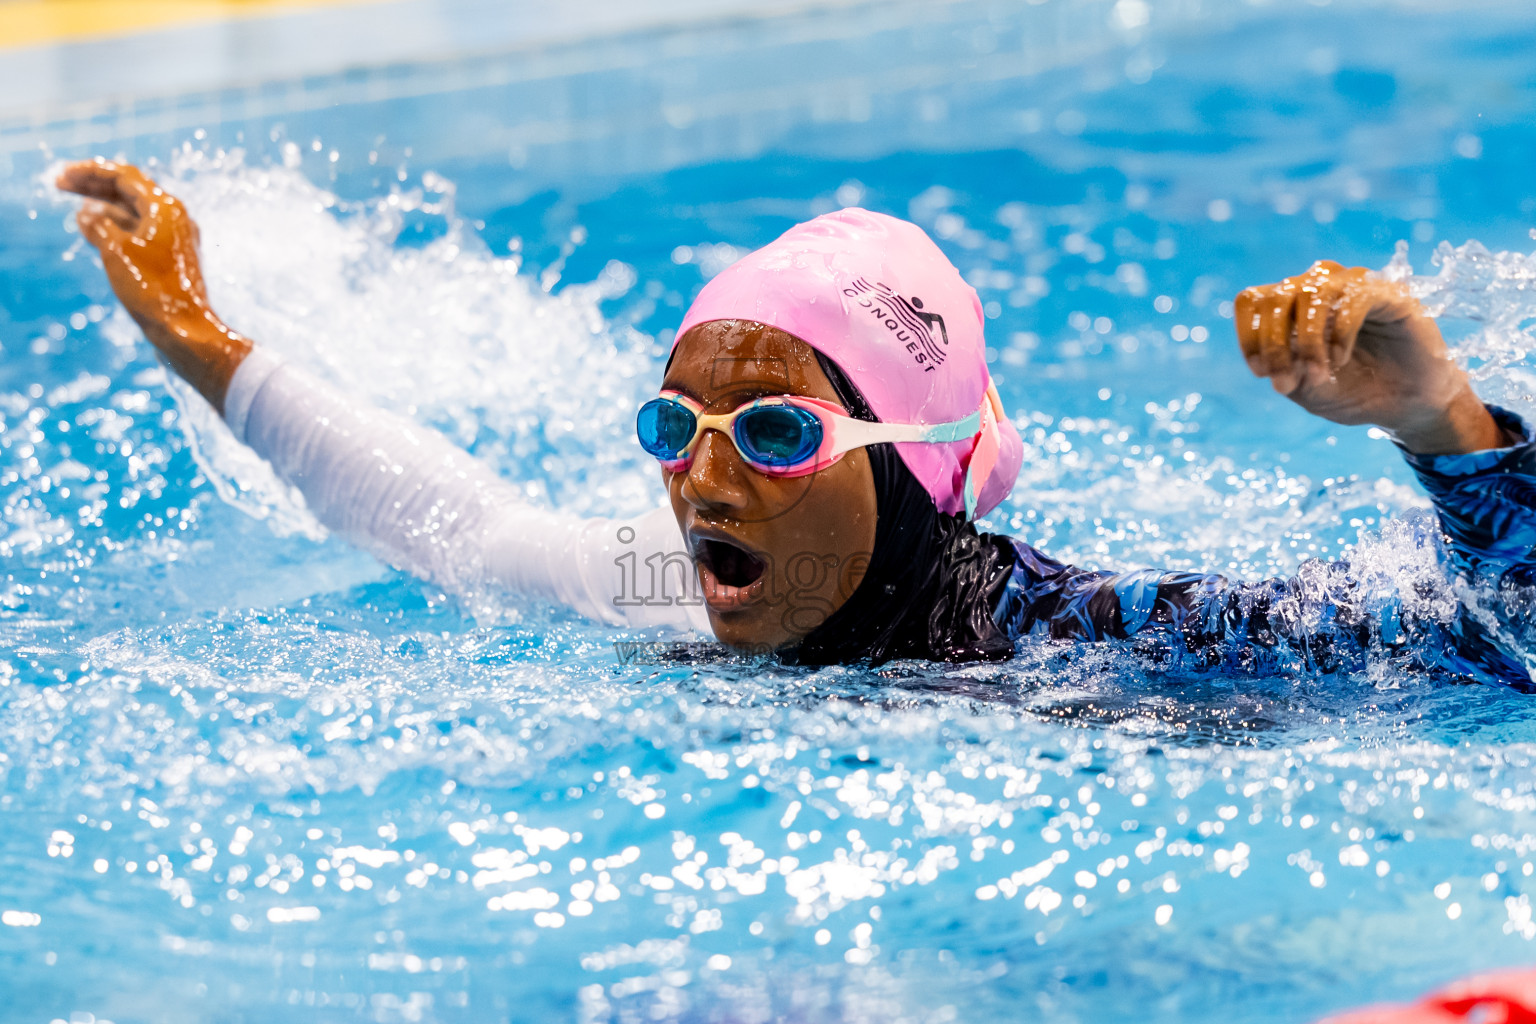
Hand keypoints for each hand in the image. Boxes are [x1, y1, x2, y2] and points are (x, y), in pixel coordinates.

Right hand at [57, 159, 250, 411]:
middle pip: (130, 192)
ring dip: (104, 208)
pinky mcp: (171, 261)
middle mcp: (175, 219)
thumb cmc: (152, 290)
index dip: (90, 172)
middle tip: (61, 185)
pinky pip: (140, 234)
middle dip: (94, 186)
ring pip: (135, 214)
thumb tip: (87, 214)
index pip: (125, 176)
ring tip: (76, 211)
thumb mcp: (115, 250)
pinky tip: (95, 233)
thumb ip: (98, 225)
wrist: (185, 331)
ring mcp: (175, 241)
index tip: (63, 177)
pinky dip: (116, 229)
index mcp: (166, 208)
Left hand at [1234, 260, 1504, 454]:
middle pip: (1275, 296)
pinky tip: (1341, 360)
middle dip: (1274, 345)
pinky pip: (1353, 298)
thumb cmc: (1354, 392)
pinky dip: (1338, 333)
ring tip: (1316, 375)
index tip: (1261, 373)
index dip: (1249, 335)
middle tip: (1285, 385)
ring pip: (1310, 293)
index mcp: (1291, 307)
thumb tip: (1272, 360)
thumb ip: (1284, 369)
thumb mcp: (1306, 390)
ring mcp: (1353, 285)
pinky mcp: (1388, 292)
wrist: (1407, 404)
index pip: (1252, 299)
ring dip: (1307, 341)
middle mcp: (1318, 287)